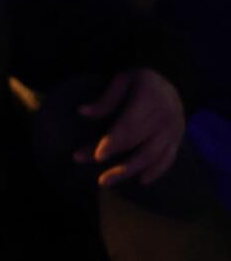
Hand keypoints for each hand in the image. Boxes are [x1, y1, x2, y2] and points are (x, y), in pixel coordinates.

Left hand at [74, 68, 184, 186]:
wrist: (172, 79)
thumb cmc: (140, 81)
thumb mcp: (123, 79)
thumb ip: (106, 98)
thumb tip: (82, 112)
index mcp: (150, 99)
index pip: (130, 126)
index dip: (114, 142)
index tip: (98, 157)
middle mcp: (165, 117)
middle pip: (140, 146)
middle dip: (118, 164)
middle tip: (99, 179)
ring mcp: (174, 130)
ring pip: (153, 156)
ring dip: (131, 171)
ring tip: (108, 181)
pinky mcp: (178, 139)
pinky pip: (169, 158)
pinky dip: (156, 171)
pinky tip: (141, 180)